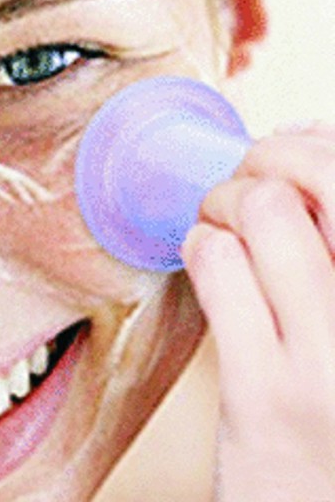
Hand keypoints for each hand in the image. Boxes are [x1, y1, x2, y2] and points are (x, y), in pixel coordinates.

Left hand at [182, 122, 334, 501]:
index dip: (314, 145)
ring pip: (260, 207)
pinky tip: (209, 264)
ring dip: (223, 204)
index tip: (288, 153)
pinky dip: (200, 245)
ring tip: (223, 228)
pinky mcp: (266, 391)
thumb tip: (305, 131)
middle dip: (265, 161)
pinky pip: (216, 260)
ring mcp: (333, 360)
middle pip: (318, 173)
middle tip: (246, 184)